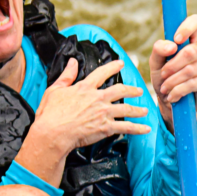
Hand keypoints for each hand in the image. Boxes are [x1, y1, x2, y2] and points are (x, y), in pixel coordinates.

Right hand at [32, 58, 149, 153]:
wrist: (53, 133)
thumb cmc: (50, 113)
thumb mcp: (54, 90)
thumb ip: (66, 76)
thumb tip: (73, 62)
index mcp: (84, 88)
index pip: (102, 74)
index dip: (112, 67)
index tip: (120, 64)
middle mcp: (97, 98)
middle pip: (120, 90)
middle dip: (132, 90)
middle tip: (138, 90)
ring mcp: (103, 113)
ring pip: (127, 109)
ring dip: (138, 109)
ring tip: (144, 110)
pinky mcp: (106, 127)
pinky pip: (126, 127)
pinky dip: (138, 128)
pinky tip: (146, 129)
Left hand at [150, 14, 196, 129]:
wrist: (170, 100)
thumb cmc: (164, 77)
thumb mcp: (155, 62)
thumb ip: (159, 50)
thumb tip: (172, 46)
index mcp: (189, 40)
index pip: (195, 23)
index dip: (187, 28)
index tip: (176, 39)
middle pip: (189, 52)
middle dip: (171, 66)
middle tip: (162, 75)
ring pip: (190, 70)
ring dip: (172, 81)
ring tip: (165, 88)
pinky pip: (193, 83)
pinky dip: (178, 91)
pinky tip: (172, 95)